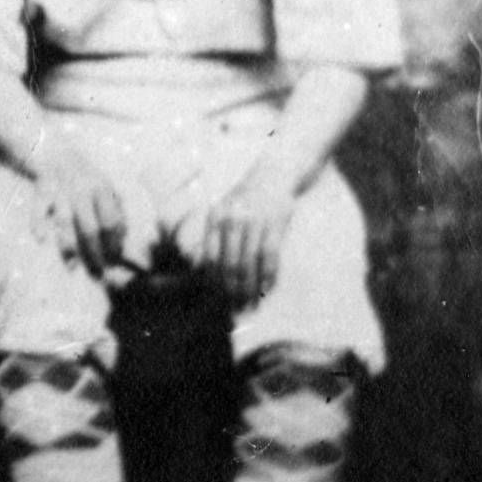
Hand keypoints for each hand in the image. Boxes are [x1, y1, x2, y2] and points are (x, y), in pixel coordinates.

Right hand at [29, 128, 128, 277]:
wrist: (45, 142)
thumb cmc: (75, 168)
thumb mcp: (99, 180)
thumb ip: (112, 203)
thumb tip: (123, 234)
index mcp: (101, 187)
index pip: (112, 221)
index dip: (115, 242)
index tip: (115, 262)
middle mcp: (83, 188)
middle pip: (91, 226)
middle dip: (95, 252)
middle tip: (97, 274)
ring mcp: (62, 187)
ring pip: (67, 221)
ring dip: (69, 245)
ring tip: (72, 266)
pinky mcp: (41, 185)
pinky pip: (39, 207)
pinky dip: (39, 222)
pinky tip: (41, 238)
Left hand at [192, 158, 301, 305]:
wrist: (276, 174)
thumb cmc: (248, 198)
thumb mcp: (225, 209)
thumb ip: (216, 235)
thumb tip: (206, 268)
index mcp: (215, 218)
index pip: (209, 257)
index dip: (213, 281)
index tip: (217, 298)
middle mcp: (231, 219)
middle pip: (229, 264)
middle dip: (232, 290)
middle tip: (236, 308)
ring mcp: (254, 220)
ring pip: (249, 263)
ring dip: (250, 287)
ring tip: (251, 304)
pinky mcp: (275, 222)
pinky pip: (270, 255)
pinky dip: (269, 274)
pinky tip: (268, 288)